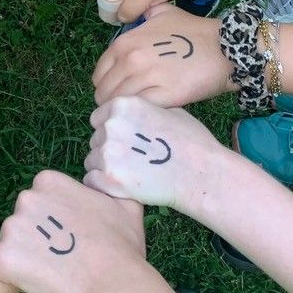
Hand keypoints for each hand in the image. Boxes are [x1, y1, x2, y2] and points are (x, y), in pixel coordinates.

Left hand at [0, 171, 144, 292]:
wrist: (112, 285)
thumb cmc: (122, 247)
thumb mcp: (125, 205)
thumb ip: (107, 188)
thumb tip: (99, 183)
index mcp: (49, 181)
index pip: (40, 200)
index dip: (53, 222)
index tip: (71, 237)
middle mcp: (26, 198)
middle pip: (23, 221)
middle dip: (37, 238)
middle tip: (63, 257)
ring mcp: (10, 227)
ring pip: (11, 244)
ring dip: (25, 258)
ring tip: (54, 274)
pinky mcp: (1, 257)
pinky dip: (10, 275)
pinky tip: (35, 283)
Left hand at [84, 96, 221, 214]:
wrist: (201, 174)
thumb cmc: (192, 142)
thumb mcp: (169, 110)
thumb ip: (142, 110)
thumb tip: (131, 114)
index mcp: (122, 106)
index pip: (97, 119)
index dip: (110, 131)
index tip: (125, 142)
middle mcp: (111, 126)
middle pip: (95, 140)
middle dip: (109, 150)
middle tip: (133, 161)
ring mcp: (108, 153)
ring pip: (91, 161)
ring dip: (105, 168)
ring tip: (132, 174)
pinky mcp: (109, 179)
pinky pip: (91, 181)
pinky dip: (103, 185)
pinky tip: (123, 186)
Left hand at [93, 5, 231, 106]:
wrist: (226, 47)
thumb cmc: (194, 31)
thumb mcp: (163, 13)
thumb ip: (142, 15)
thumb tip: (134, 16)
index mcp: (124, 44)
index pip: (99, 74)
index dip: (105, 85)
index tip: (116, 91)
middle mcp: (130, 61)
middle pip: (105, 93)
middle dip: (112, 101)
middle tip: (127, 104)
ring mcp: (146, 79)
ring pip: (120, 103)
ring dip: (125, 110)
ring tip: (137, 111)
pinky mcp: (164, 97)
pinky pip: (140, 110)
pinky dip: (141, 113)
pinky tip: (149, 113)